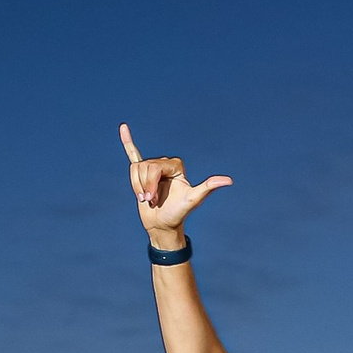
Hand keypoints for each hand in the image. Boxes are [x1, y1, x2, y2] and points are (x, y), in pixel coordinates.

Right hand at [121, 124, 231, 244]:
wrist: (163, 224)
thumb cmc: (178, 213)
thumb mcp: (193, 200)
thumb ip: (208, 187)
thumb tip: (229, 180)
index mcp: (176, 165)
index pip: (155, 166)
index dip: (150, 183)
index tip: (153, 198)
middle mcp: (165, 164)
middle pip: (144, 167)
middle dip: (144, 185)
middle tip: (150, 200)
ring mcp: (153, 169)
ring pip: (135, 169)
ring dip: (136, 185)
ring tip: (145, 197)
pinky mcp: (142, 174)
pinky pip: (133, 154)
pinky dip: (127, 142)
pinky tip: (123, 128)